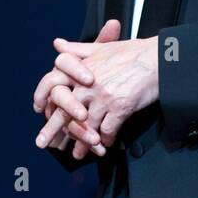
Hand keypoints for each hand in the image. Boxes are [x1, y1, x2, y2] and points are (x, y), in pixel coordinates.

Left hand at [36, 32, 158, 151]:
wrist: (157, 59)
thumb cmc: (132, 52)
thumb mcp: (101, 48)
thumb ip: (77, 49)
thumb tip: (57, 44)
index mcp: (81, 69)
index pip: (54, 85)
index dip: (44, 98)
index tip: (40, 111)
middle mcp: (89, 84)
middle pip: (65, 111)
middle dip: (53, 130)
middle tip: (43, 143)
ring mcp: (104, 97)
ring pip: (87, 125)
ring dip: (82, 142)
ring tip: (78, 153)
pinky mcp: (120, 108)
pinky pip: (107, 130)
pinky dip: (105, 140)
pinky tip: (105, 144)